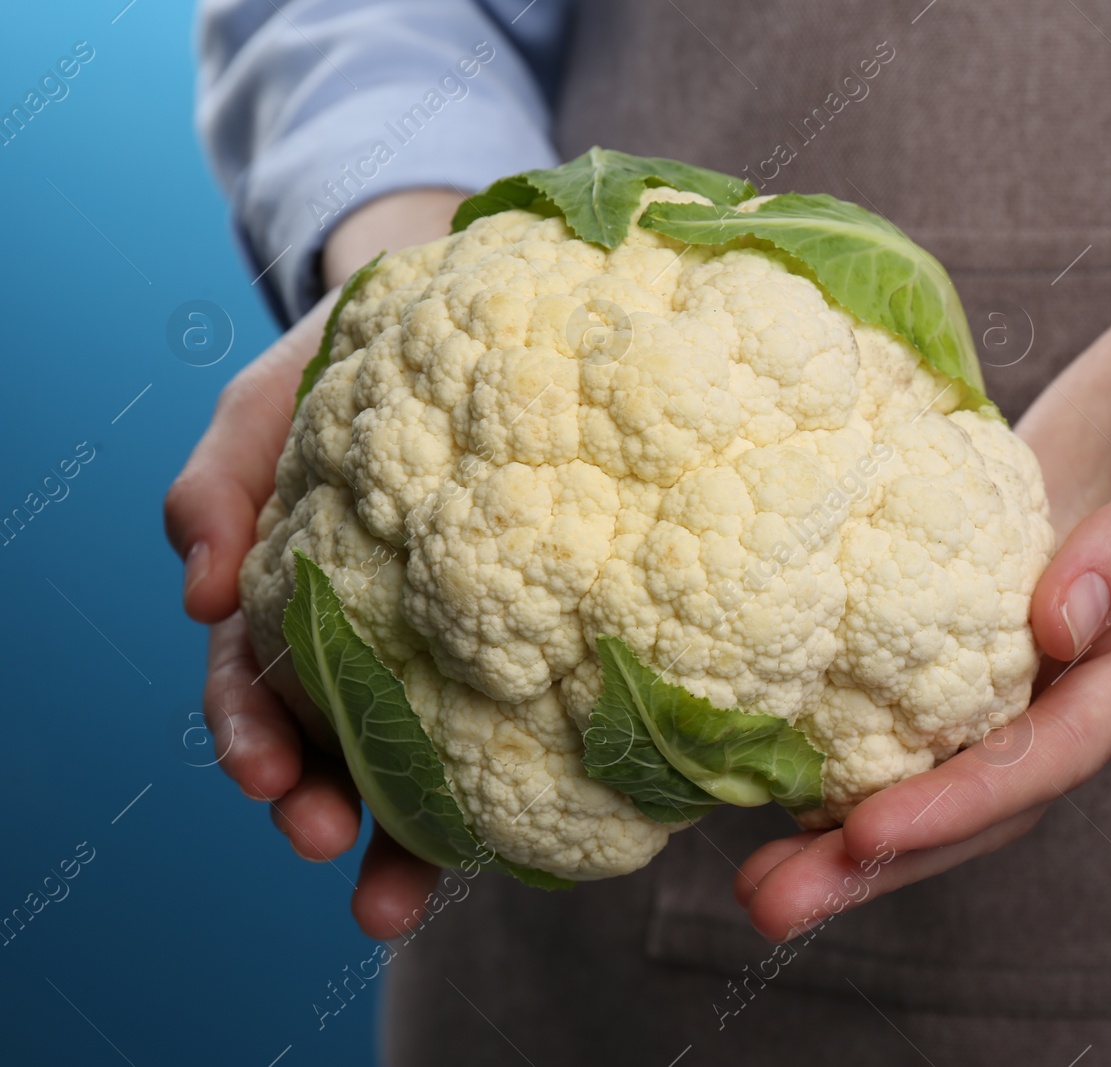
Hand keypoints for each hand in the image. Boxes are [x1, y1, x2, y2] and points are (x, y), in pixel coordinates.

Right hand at [165, 189, 459, 937]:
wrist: (470, 322)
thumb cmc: (354, 364)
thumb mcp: (266, 406)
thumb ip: (216, 485)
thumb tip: (198, 593)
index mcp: (293, 594)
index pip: (256, 685)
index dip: (252, 738)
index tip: (268, 779)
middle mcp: (363, 635)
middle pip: (333, 743)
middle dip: (319, 807)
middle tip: (331, 842)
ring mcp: (441, 642)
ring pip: (417, 754)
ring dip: (399, 837)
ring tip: (395, 896)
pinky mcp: (517, 636)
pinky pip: (509, 717)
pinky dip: (505, 783)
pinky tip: (523, 832)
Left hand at [734, 221, 1110, 939]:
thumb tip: (1057, 629)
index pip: (1062, 751)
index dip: (967, 803)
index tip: (868, 836)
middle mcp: (1099, 662)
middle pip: (991, 786)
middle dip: (887, 855)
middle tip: (773, 903)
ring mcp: (1043, 629)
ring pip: (948, 744)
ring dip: (857, 807)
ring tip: (758, 863)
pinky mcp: (991, 579)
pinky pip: (924, 664)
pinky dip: (862, 711)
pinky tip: (784, 735)